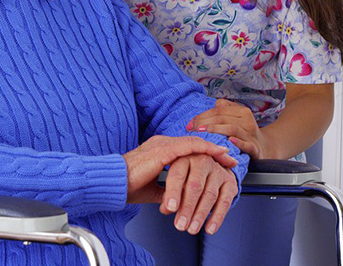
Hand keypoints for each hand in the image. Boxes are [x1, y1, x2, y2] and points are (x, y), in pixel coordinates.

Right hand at [123, 135, 237, 201]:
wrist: (113, 184)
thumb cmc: (126, 186)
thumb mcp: (151, 190)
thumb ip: (164, 190)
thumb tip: (174, 199)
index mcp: (158, 151)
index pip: (186, 150)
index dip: (203, 154)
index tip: (217, 162)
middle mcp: (161, 144)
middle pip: (193, 143)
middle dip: (213, 151)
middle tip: (230, 157)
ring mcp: (162, 145)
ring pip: (194, 143)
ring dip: (212, 149)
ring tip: (227, 156)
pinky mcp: (162, 151)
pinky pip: (188, 147)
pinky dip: (204, 149)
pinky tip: (215, 153)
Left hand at [160, 153, 239, 234]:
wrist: (211, 170)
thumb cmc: (186, 177)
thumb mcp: (174, 183)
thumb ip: (169, 196)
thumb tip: (166, 209)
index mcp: (184, 158)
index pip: (178, 175)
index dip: (173, 193)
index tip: (170, 209)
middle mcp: (202, 161)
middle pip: (195, 186)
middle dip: (187, 208)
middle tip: (180, 225)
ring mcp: (218, 171)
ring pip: (210, 195)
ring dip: (200, 215)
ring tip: (192, 229)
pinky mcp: (230, 181)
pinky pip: (225, 201)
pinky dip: (217, 217)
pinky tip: (210, 229)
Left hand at [190, 99, 266, 159]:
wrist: (263, 147)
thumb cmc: (243, 132)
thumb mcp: (234, 118)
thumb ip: (221, 112)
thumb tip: (201, 116)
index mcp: (241, 111)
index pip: (218, 110)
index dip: (202, 116)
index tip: (190, 124)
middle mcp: (247, 120)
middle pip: (222, 118)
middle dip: (204, 123)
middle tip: (192, 129)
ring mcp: (251, 134)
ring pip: (232, 128)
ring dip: (216, 129)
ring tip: (203, 132)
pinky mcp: (254, 147)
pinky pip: (246, 144)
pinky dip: (238, 142)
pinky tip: (229, 141)